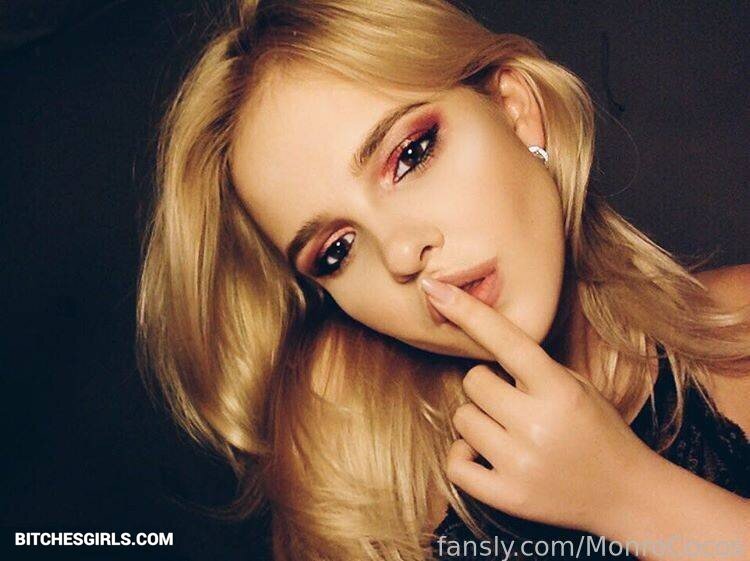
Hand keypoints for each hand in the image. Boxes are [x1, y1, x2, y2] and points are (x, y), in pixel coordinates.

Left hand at [420, 277, 655, 533]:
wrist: (627, 495)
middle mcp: (538, 426)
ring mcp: (521, 464)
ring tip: (509, 432)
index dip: (468, 311)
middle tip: (514, 401)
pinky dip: (464, 455)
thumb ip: (530, 368)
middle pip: (473, 381)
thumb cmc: (598, 430)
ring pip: (462, 418)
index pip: (506, 340)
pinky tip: (487, 455)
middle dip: (487, 386)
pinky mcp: (508, 497)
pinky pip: (455, 464)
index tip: (434, 288)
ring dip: (477, 420)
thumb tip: (475, 333)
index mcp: (560, 391)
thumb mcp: (576, 386)